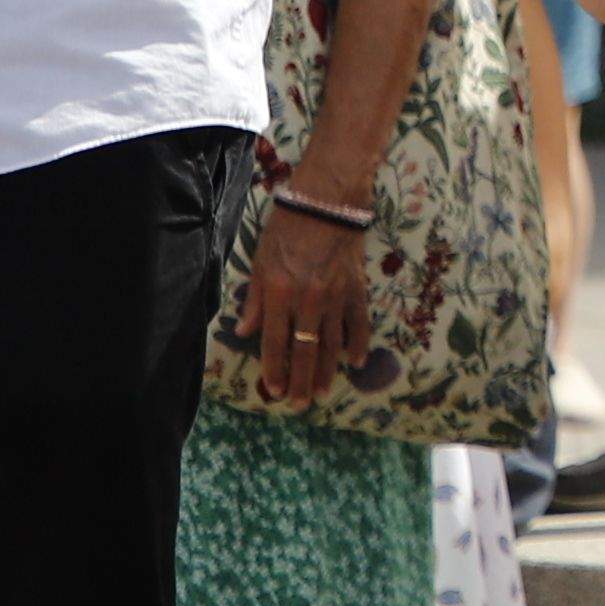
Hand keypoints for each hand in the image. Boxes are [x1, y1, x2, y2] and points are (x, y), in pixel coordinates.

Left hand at [243, 192, 371, 407]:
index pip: (275, 342)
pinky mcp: (356, 289)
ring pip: (332, 344)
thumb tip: (245, 332)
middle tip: (299, 404)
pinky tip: (356, 362)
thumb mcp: (260, 261)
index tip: (274, 391)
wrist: (328, 201)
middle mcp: (307, 301)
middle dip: (301, 381)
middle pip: (305, 351)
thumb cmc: (287, 227)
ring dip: (327, 372)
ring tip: (322, 392)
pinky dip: (358, 344)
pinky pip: (359, 324)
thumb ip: (254, 299)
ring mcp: (335, 297)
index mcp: (279, 293)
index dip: (274, 369)